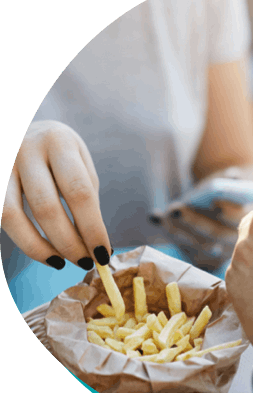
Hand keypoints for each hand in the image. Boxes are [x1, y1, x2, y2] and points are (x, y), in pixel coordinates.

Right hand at [2, 121, 110, 269]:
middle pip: (46, 207)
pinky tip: (44, 253)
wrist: (23, 129)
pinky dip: (23, 241)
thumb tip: (97, 244)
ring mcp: (1, 162)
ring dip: (40, 247)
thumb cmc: (59, 154)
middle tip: (84, 261)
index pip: (79, 192)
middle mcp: (26, 148)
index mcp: (59, 141)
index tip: (103, 253)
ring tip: (62, 263)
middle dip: (68, 242)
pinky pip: (0, 217)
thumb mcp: (80, 164)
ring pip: (12, 215)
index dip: (92, 227)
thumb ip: (86, 198)